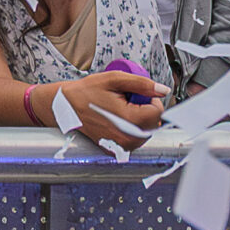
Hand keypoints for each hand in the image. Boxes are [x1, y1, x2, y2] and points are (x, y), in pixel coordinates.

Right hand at [42, 71, 171, 146]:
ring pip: (146, 132)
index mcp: (129, 120)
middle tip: (125, 101)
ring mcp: (122, 146)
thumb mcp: (114, 79)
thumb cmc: (87, 92)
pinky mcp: (117, 150)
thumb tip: (163, 90)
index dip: (150, 99)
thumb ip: (142, 84)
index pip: (158, 112)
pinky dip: (132, 129)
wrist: (66, 107)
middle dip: (145, 109)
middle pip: (153, 123)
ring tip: (120, 110)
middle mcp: (128, 138)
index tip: (135, 94)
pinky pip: (136, 139)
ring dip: (139, 120)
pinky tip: (117, 120)